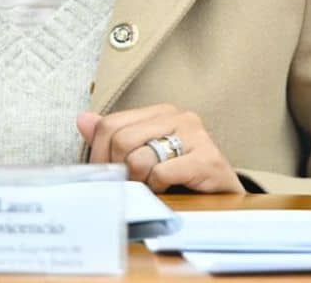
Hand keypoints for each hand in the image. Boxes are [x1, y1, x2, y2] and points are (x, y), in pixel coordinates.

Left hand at [76, 104, 244, 193]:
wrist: (227, 197)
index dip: (99, 154)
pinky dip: (157, 189)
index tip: (104, 176)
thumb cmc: (183, 177)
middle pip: (121, 140)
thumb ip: (114, 137)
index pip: (110, 124)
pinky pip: (161, 174)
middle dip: (118, 171)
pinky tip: (168, 191)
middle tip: (127, 186)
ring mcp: (195, 135)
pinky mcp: (207, 159)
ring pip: (139, 158)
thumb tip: (83, 119)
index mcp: (159, 111)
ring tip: (149, 189)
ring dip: (139, 182)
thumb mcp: (146, 154)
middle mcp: (177, 116)